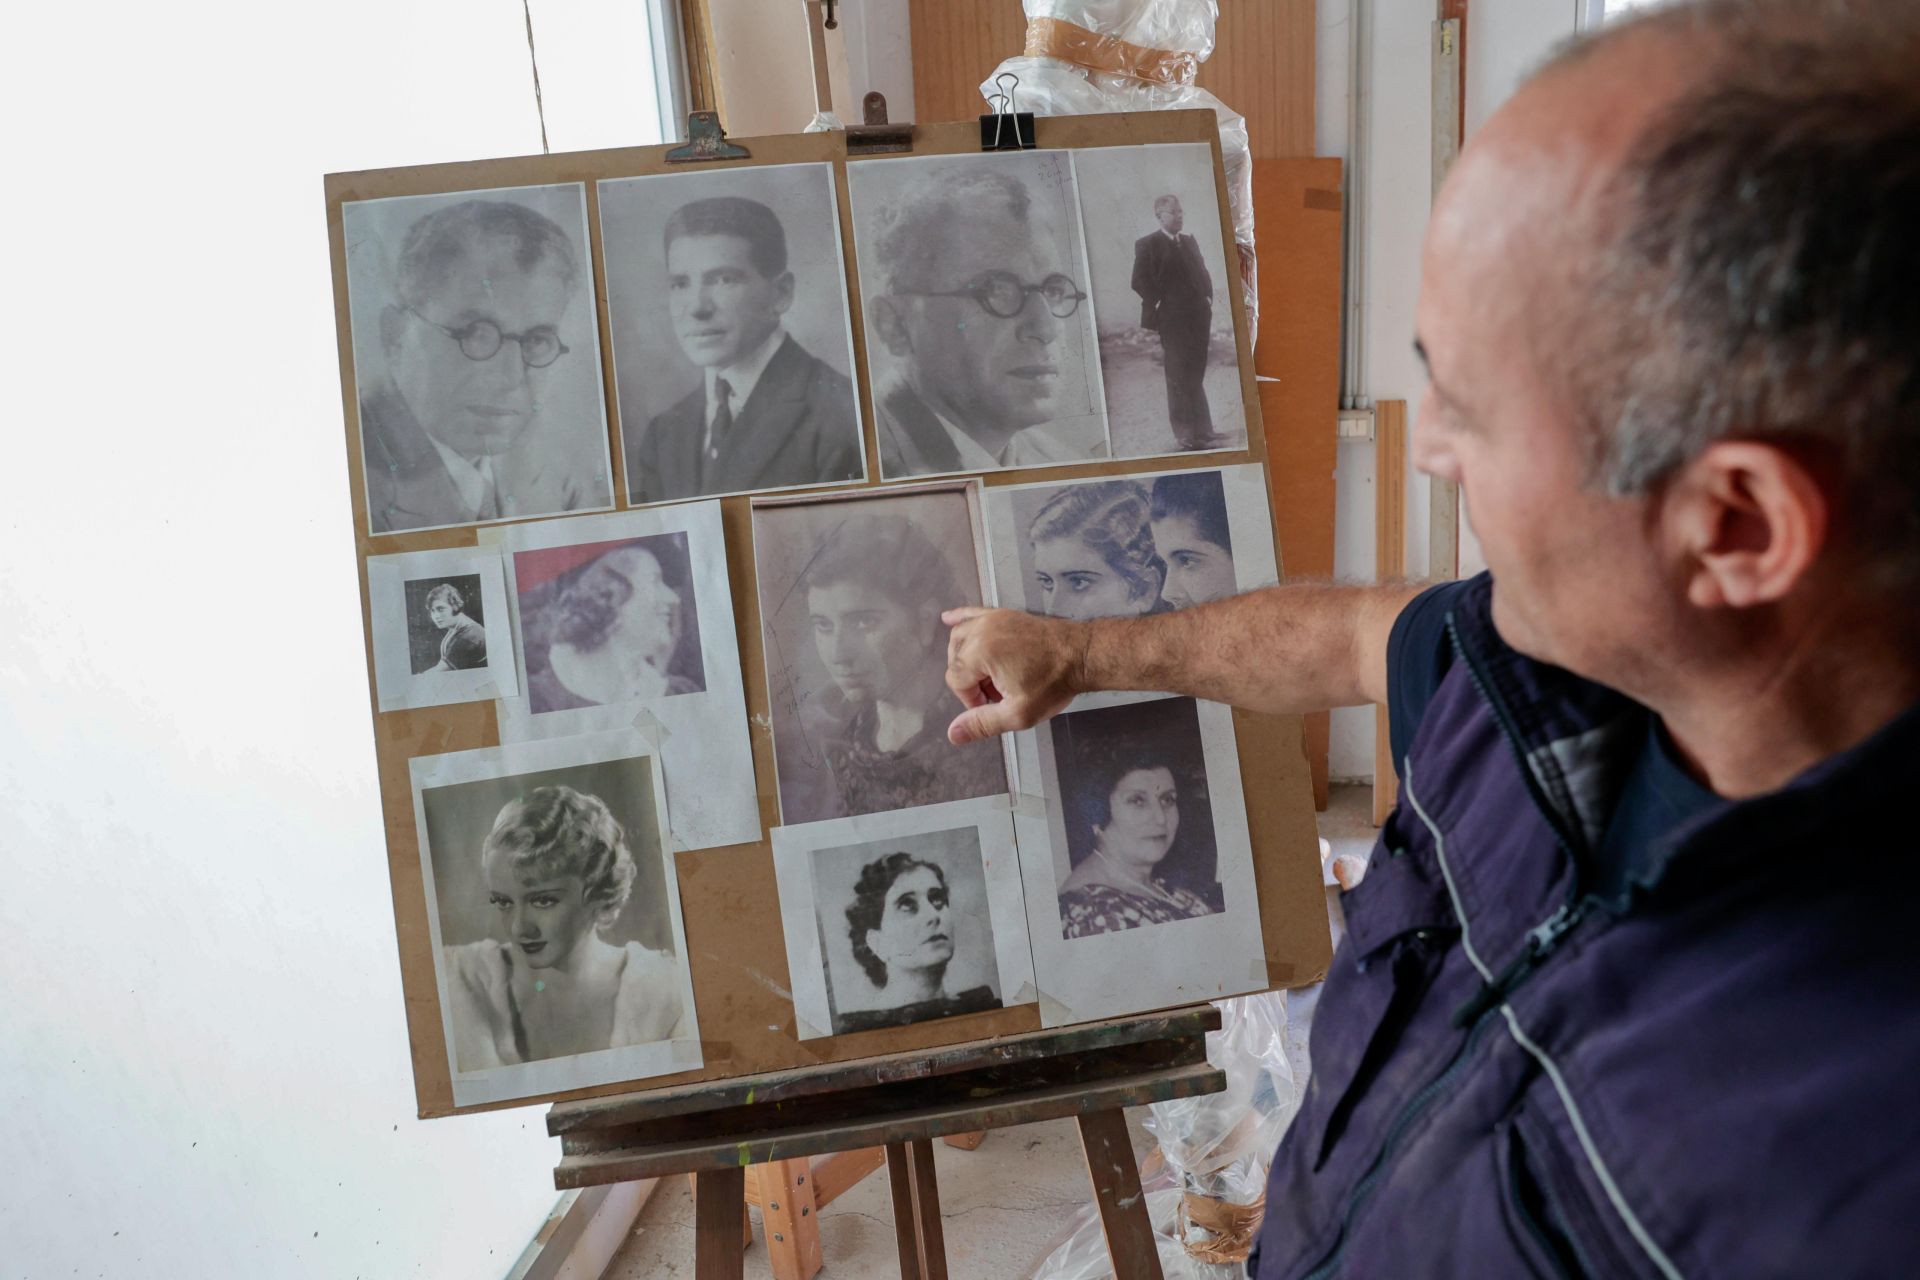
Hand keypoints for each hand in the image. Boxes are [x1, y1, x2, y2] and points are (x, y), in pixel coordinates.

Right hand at [942, 606, 1086, 744]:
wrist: (1082, 654)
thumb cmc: (1053, 684)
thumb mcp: (1018, 713)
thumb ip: (983, 724)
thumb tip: (951, 734)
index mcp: (980, 653)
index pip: (955, 680)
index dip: (971, 699)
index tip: (995, 705)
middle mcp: (980, 630)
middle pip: (956, 659)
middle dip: (971, 680)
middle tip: (998, 693)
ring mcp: (992, 618)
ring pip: (960, 637)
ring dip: (965, 657)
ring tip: (987, 675)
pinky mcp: (1003, 614)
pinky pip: (973, 612)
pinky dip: (959, 618)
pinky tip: (948, 618)